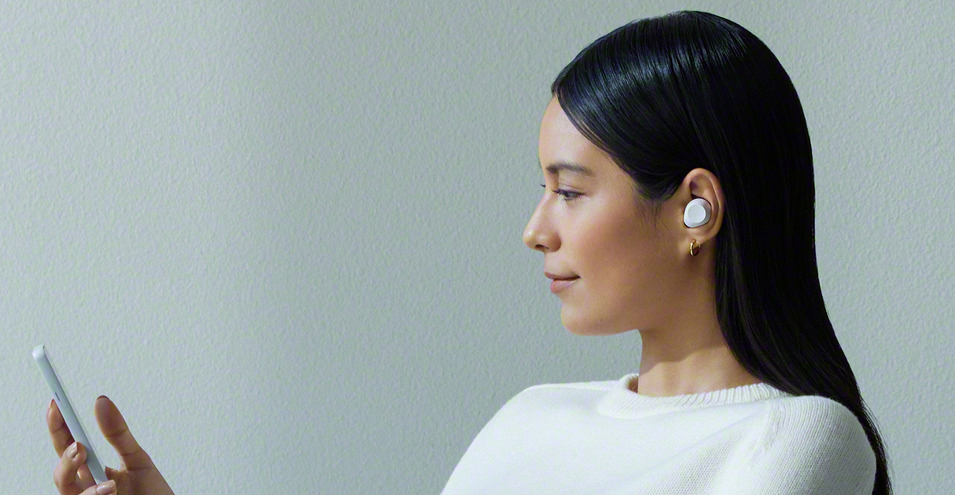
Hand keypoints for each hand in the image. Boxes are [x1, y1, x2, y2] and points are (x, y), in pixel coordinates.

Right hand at [47, 396, 174, 494]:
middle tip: (78, 447)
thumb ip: (118, 434)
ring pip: (67, 493)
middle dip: (65, 459)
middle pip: (61, 474)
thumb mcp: (137, 459)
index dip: (58, 428)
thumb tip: (101, 402)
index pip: (68, 447)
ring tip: (110, 484)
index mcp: (93, 470)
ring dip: (86, 488)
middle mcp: (87, 487)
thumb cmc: (151, 493)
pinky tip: (111, 491)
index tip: (56, 405)